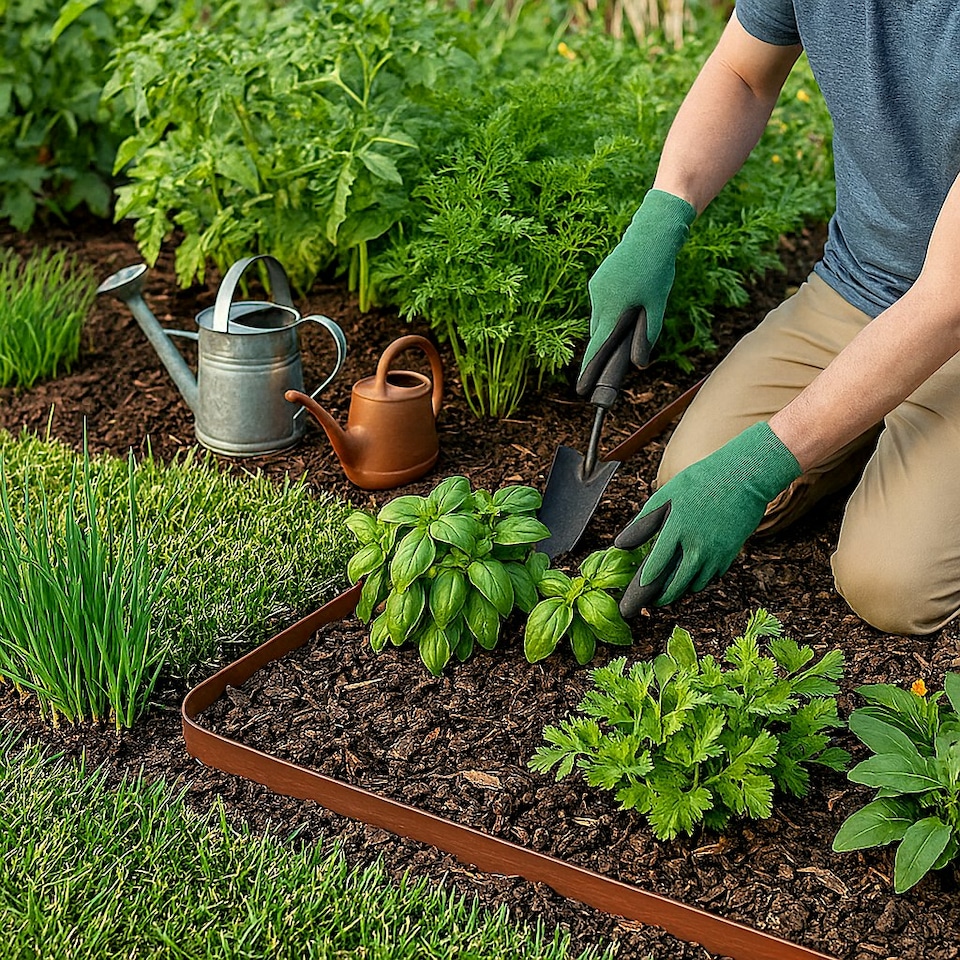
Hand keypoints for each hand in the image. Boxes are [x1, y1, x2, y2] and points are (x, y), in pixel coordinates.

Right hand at [577, 188, 695, 395]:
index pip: (598, 347)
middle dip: (604, 348)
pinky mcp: (598, 280)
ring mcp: (596, 289)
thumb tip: (639, 363)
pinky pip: (602, 304)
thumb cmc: (657, 268)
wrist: (651, 231)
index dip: (589, 370)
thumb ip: (647, 335)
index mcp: (612, 308)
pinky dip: (611, 310)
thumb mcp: (657, 304)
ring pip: (600, 318)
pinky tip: (628, 300)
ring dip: (611, 326)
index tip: (582, 390)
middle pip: (598, 334)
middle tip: (611, 362)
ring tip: (633, 315)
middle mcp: (599, 299)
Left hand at [615, 422, 801, 614]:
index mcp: (676, 530)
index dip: (642, 588)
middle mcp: (697, 547)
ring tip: (667, 589)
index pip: (655, 568)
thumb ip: (642, 523)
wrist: (745, 477)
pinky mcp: (730, 555)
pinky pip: (711, 576)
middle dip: (660, 598)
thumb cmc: (701, 481)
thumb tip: (620, 545)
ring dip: (680, 589)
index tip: (633, 600)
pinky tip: (690, 573)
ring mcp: (716, 553)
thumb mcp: (665, 495)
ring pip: (694, 585)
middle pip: (675, 585)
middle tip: (649, 603)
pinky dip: (699, 579)